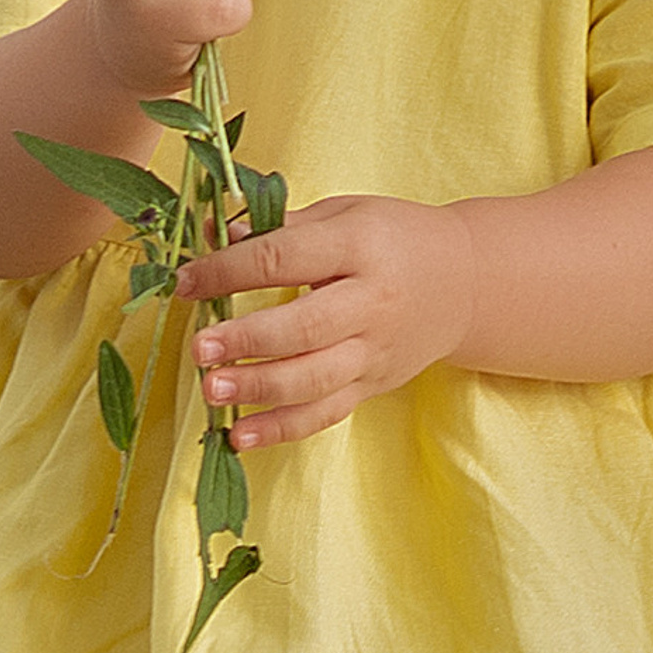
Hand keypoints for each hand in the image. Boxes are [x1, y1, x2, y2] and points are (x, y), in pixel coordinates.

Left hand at [179, 193, 474, 448]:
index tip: (186, 282)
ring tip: (212, 390)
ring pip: (314, 378)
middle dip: (247, 340)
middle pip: (303, 327)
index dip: (229, 270)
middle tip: (199, 348)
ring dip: (259, 389)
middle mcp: (371, 302)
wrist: (466, 282)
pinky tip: (240, 437)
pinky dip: (282, 429)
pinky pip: (325, 413)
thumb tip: (207, 235)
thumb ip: (278, 227)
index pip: (284, 259)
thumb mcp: (344, 215)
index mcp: (359, 247)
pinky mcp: (373, 384)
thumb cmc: (394, 239)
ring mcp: (373, 350)